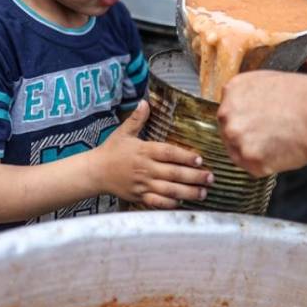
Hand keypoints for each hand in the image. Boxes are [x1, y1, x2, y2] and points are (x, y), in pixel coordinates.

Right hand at [91, 101, 213, 208]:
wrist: (95, 172)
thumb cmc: (111, 150)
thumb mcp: (123, 132)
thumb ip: (137, 119)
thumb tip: (144, 102)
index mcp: (144, 151)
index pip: (168, 153)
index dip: (185, 156)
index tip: (200, 159)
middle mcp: (145, 168)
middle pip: (174, 173)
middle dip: (194, 176)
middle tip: (211, 177)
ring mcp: (142, 184)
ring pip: (169, 190)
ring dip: (188, 192)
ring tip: (203, 192)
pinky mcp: (139, 196)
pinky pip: (157, 202)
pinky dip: (171, 204)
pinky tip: (183, 203)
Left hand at [218, 71, 306, 175]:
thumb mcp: (271, 82)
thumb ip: (251, 96)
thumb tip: (247, 110)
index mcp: (232, 90)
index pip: (230, 110)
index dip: (246, 119)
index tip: (259, 123)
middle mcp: (227, 113)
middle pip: (229, 131)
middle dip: (247, 136)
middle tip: (271, 136)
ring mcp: (236, 137)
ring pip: (238, 151)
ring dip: (256, 151)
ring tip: (280, 142)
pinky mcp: (249, 159)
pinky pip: (253, 168)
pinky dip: (267, 165)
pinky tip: (283, 151)